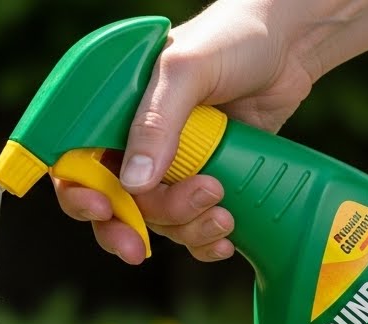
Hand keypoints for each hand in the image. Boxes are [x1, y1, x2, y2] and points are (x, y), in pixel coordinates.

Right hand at [55, 1, 319, 263]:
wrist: (292, 45)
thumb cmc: (232, 39)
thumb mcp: (186, 71)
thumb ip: (157, 123)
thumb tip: (134, 184)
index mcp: (113, 114)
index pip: (75, 163)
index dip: (80, 194)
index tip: (104, 210)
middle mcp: (135, 144)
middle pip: (114, 204)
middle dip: (133, 225)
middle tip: (148, 241)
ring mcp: (171, 167)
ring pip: (157, 221)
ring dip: (184, 227)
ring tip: (222, 209)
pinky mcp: (204, 182)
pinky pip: (191, 228)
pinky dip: (204, 240)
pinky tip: (224, 237)